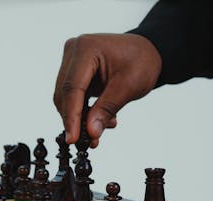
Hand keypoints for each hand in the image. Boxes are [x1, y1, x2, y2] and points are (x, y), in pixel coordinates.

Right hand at [53, 33, 161, 147]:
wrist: (147, 51)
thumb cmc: (142, 61)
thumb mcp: (129, 86)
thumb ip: (107, 109)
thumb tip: (91, 132)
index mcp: (86, 48)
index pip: (72, 88)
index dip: (71, 116)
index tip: (72, 139)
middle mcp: (74, 50)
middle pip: (65, 94)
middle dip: (75, 120)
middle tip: (90, 141)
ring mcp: (71, 60)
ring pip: (65, 97)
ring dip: (79, 117)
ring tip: (100, 130)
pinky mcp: (73, 70)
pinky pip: (72, 96)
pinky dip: (83, 111)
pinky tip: (100, 120)